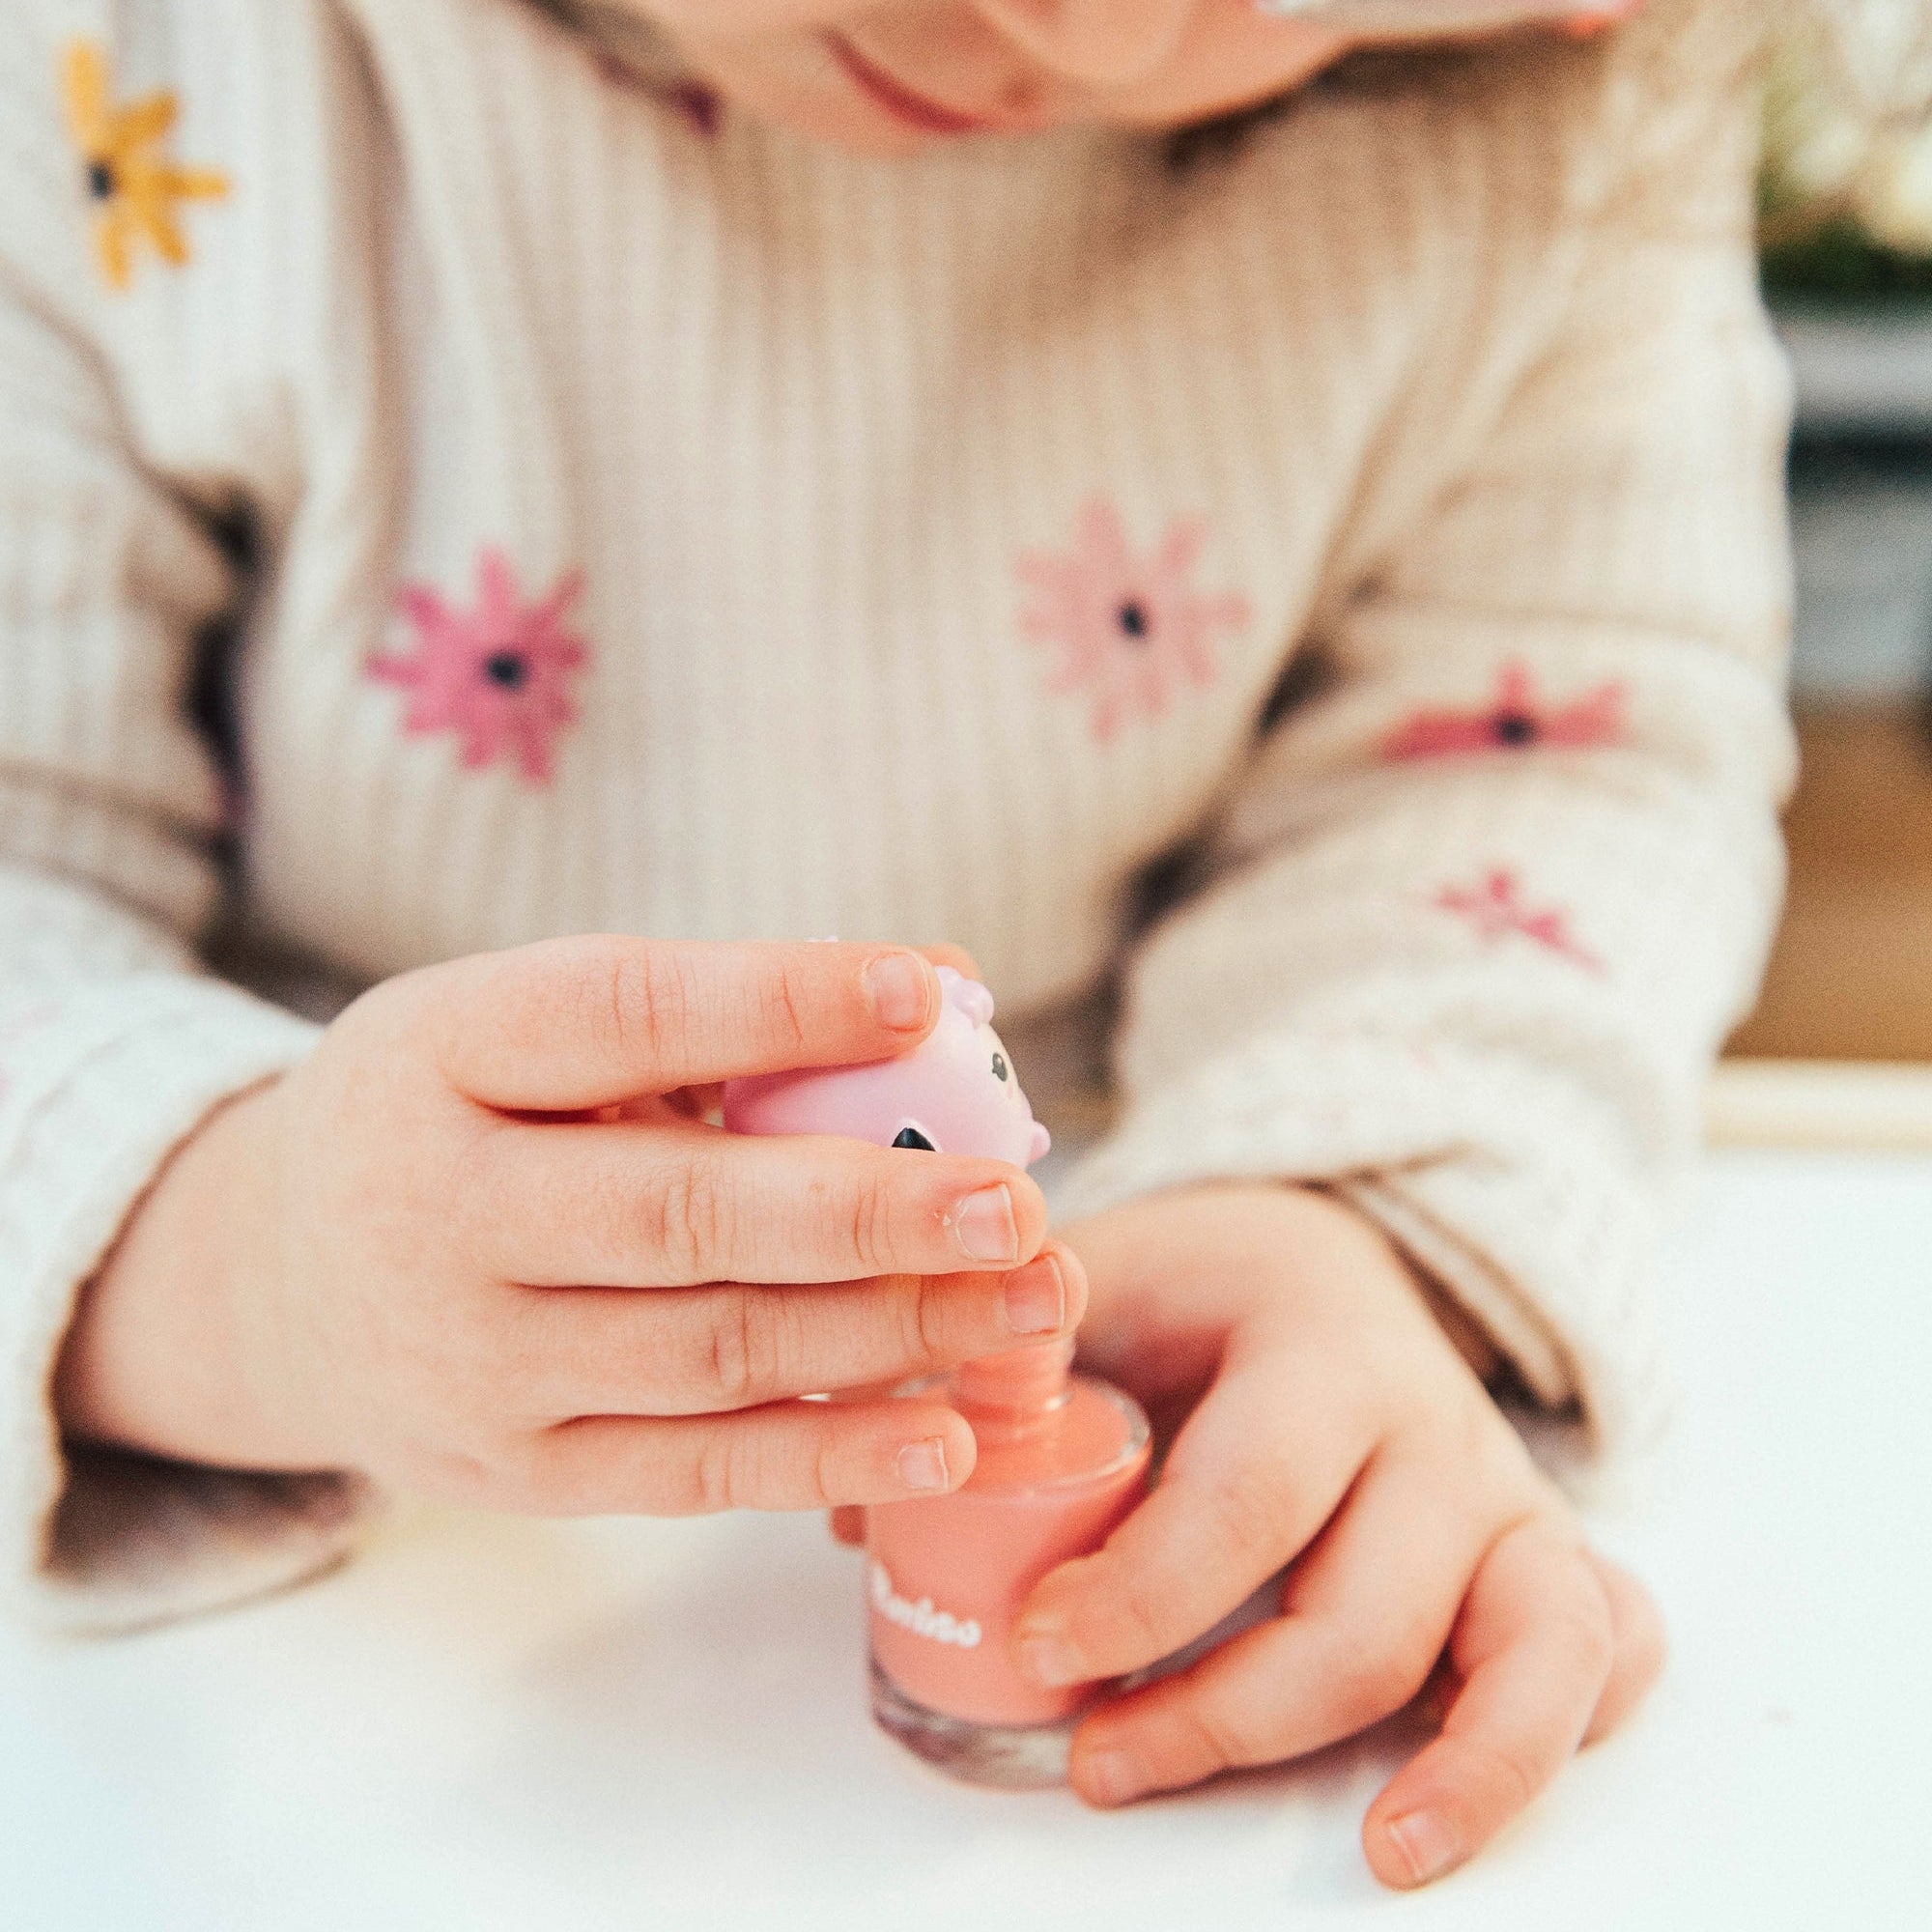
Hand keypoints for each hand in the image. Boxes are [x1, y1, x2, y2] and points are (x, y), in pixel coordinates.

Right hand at [56, 937, 1085, 1514]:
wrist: (283, 1277)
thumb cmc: (460, 1112)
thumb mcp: (530, 1022)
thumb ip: (720, 1008)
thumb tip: (947, 986)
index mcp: (444, 1054)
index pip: (621, 1015)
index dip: (777, 1003)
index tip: (925, 994)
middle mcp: (436, 1211)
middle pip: (679, 1214)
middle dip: (868, 1211)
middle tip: (1017, 1201)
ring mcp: (470, 1361)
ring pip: (710, 1350)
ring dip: (889, 1331)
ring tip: (1031, 1300)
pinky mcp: (512, 1472)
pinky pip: (692, 1471)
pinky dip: (828, 1455)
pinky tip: (951, 1435)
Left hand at [1017, 1184, 1662, 1888]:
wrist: (1318, 1255)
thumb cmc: (1197, 1289)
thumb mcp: (1096, 1283)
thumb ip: (997, 1368)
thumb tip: (880, 1498)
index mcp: (1321, 1346)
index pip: (1251, 1493)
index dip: (1146, 1593)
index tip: (1036, 1645)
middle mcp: (1437, 1426)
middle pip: (1370, 1612)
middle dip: (1227, 1713)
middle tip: (1094, 1755)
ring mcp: (1507, 1496)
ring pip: (1534, 1647)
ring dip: (1468, 1767)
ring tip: (1384, 1858)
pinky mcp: (1545, 1555)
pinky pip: (1608, 1645)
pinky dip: (1563, 1726)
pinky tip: (1469, 1789)